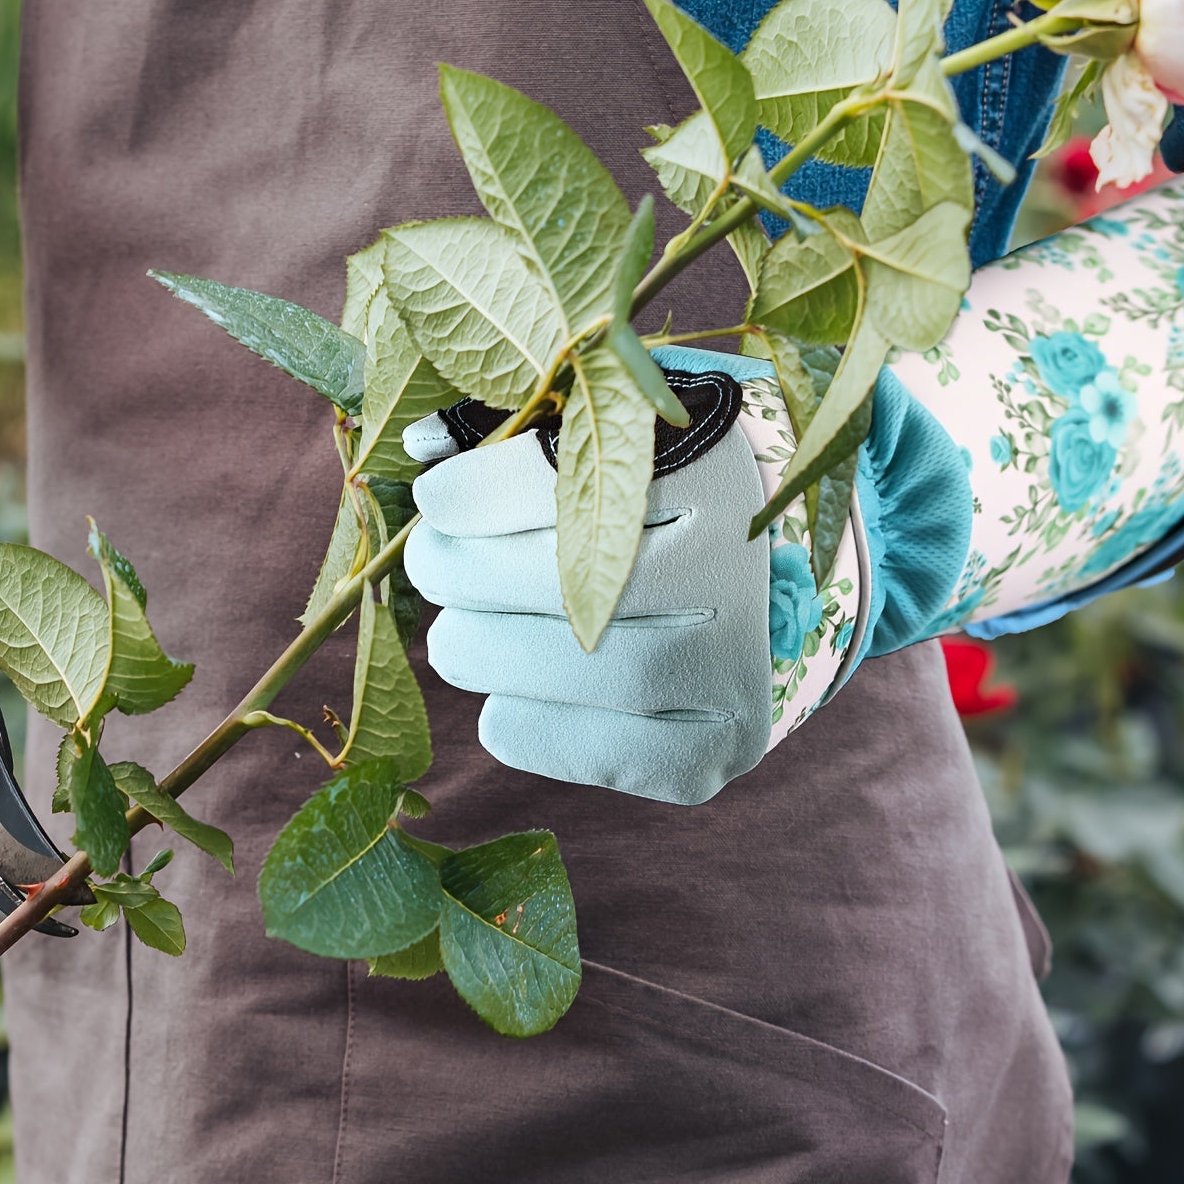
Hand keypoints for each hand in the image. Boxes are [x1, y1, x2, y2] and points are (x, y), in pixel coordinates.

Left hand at [404, 351, 969, 803]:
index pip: (578, 476)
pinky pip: (597, 751)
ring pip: (580, 669)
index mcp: (716, 468)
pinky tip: (505, 700)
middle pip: (573, 581)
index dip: (484, 491)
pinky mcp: (716, 752)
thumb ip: (529, 432)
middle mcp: (738, 572)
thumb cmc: (667, 505)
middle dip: (469, 575)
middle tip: (432, 567)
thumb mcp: (618, 441)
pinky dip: (526, 728)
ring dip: (485, 653)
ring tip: (456, 637)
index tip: (438, 499)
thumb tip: (414, 445)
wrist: (768, 599)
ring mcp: (733, 674)